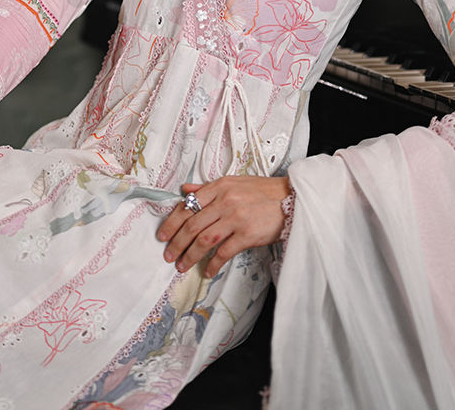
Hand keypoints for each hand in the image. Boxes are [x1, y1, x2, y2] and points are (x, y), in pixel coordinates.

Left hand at [157, 175, 289, 278]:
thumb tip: (185, 190)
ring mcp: (236, 218)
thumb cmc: (262, 191)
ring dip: (190, 255)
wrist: (291, 199)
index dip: (172, 222)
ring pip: (204, 239)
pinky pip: (224, 252)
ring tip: (182, 265)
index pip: (188, 205)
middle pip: (192, 224)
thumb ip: (208, 188)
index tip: (163, 235)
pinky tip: (207, 271)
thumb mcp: (234, 183)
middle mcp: (225, 201)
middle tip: (168, 255)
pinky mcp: (247, 234)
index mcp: (219, 187)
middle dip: (177, 242)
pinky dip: (213, 263)